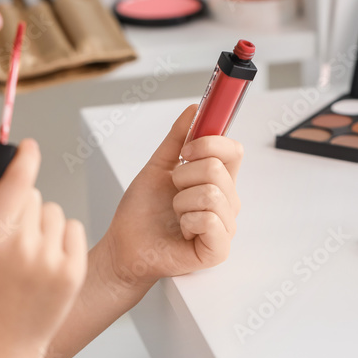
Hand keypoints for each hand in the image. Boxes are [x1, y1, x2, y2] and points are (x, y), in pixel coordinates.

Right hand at [0, 140, 87, 357]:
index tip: (28, 146)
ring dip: (42, 223)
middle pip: (32, 195)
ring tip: (25, 255)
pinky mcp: (74, 271)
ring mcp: (53, 260)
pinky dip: (62, 238)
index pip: (17, 181)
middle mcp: (25, 247)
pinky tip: (44, 262)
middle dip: (20, 206)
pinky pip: (73, 228)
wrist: (1, 346)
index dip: (24, 158)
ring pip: (54, 211)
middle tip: (7, 237)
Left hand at [102, 104, 243, 290]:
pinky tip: (182, 230)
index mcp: (218, 181)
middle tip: (173, 191)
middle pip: (217, 168)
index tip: (185, 151)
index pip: (233, 150)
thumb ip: (178, 137)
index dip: (210, 143)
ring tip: (175, 214)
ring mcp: (225, 227)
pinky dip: (187, 220)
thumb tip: (195, 108)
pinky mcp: (218, 250)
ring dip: (181, 201)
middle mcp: (227, 202)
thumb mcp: (159, 166)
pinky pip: (209, 219)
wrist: (124, 246)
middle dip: (183, 175)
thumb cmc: (142, 212)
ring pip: (212, 193)